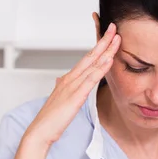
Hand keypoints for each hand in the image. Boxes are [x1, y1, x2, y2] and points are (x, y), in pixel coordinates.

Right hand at [25, 23, 120, 146]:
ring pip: (92, 64)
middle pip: (90, 56)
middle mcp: (70, 78)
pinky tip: (108, 60)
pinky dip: (100, 69)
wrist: (41, 131)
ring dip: (105, 51)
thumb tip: (60, 79)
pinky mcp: (75, 96)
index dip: (98, 47)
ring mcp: (73, 86)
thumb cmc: (51, 118)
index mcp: (68, 79)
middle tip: (114, 27)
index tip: (108, 36)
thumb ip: (62, 87)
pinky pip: (90, 80)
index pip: (86, 59)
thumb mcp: (60, 99)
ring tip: (116, 39)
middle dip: (103, 41)